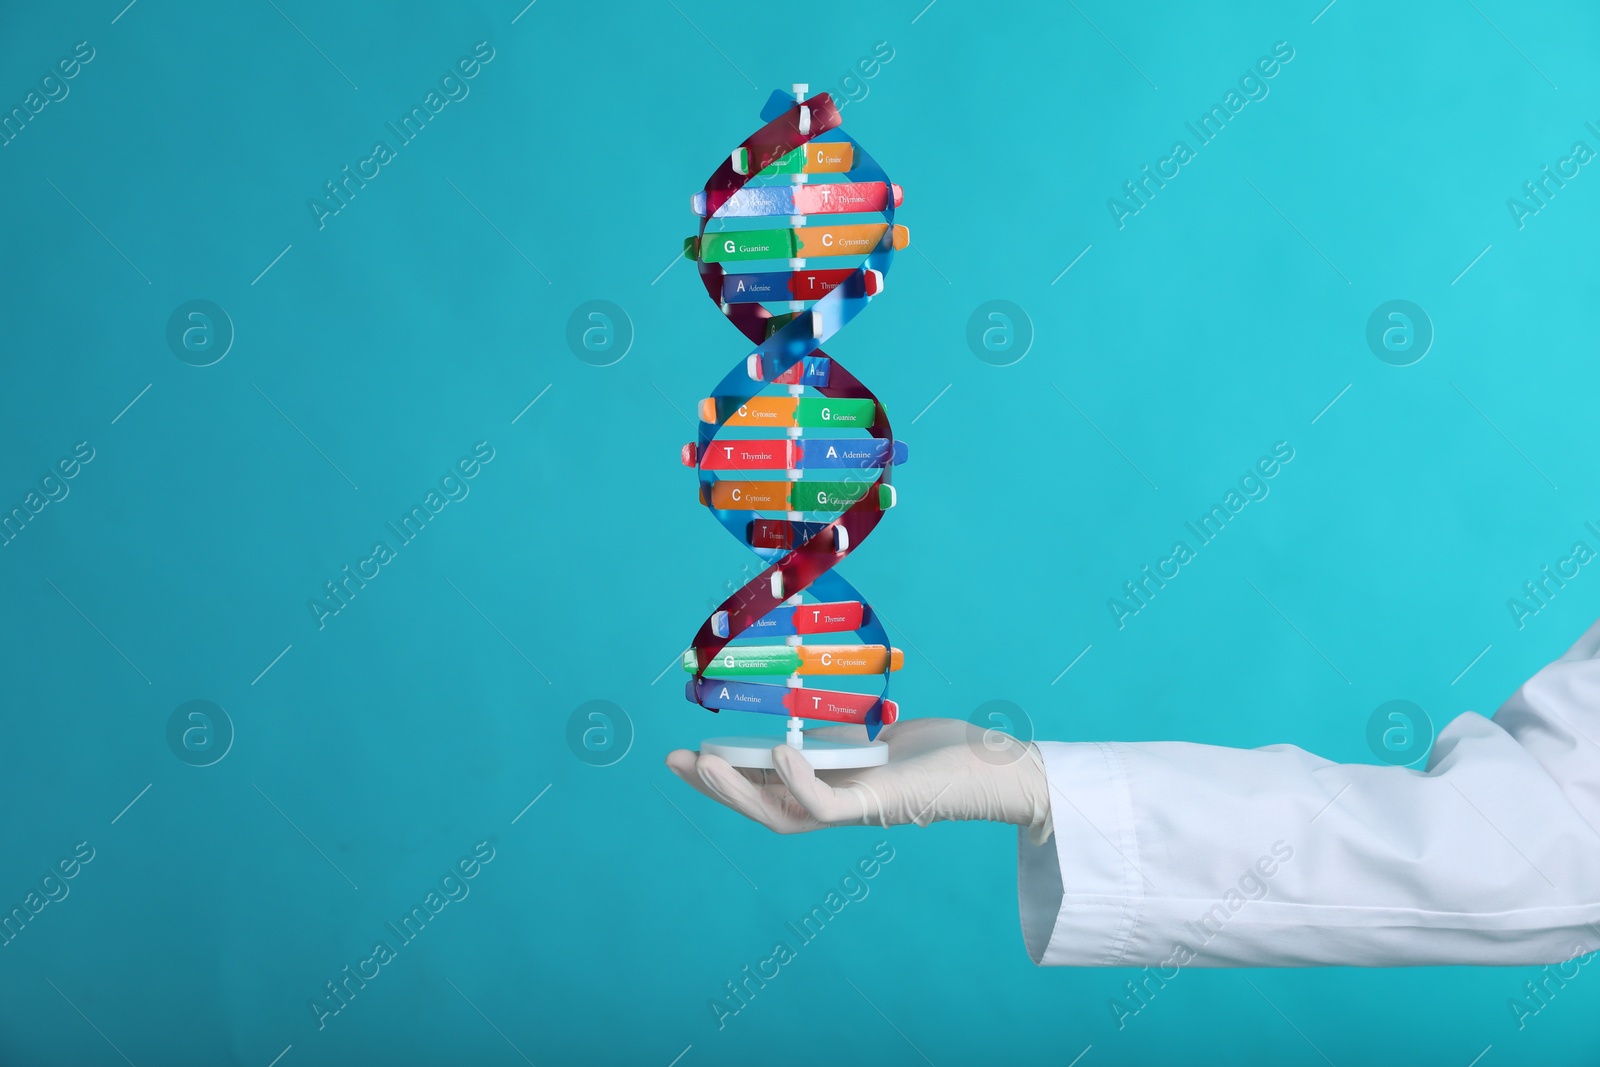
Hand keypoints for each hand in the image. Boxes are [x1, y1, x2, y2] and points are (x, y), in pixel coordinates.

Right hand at [666, 718, 1051, 838]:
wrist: (1002, 771)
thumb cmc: (947, 752)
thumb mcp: (876, 737)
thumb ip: (837, 736)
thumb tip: (797, 723)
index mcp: (834, 790)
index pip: (765, 790)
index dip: (724, 777)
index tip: (688, 753)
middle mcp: (839, 807)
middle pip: (760, 808)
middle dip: (713, 788)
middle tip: (673, 761)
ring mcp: (857, 810)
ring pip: (781, 816)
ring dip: (738, 792)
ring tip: (703, 762)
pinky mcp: (880, 807)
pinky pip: (826, 807)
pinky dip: (798, 782)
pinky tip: (776, 751)